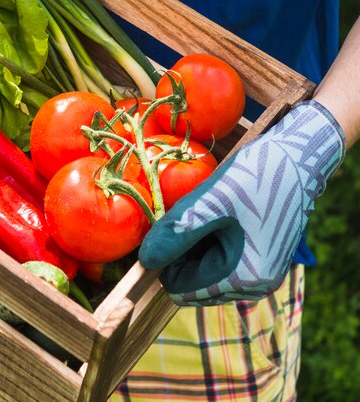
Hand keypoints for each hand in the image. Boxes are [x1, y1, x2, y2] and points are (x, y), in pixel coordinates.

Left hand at [138, 100, 344, 305]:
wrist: (298, 157)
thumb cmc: (256, 176)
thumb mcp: (210, 202)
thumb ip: (176, 234)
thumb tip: (145, 261)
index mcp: (244, 279)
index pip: (180, 288)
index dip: (165, 259)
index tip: (166, 226)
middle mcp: (254, 287)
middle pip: (193, 281)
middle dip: (182, 251)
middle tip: (190, 212)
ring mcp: (260, 275)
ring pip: (205, 270)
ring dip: (196, 243)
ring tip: (208, 209)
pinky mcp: (261, 259)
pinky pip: (222, 260)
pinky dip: (211, 239)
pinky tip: (218, 213)